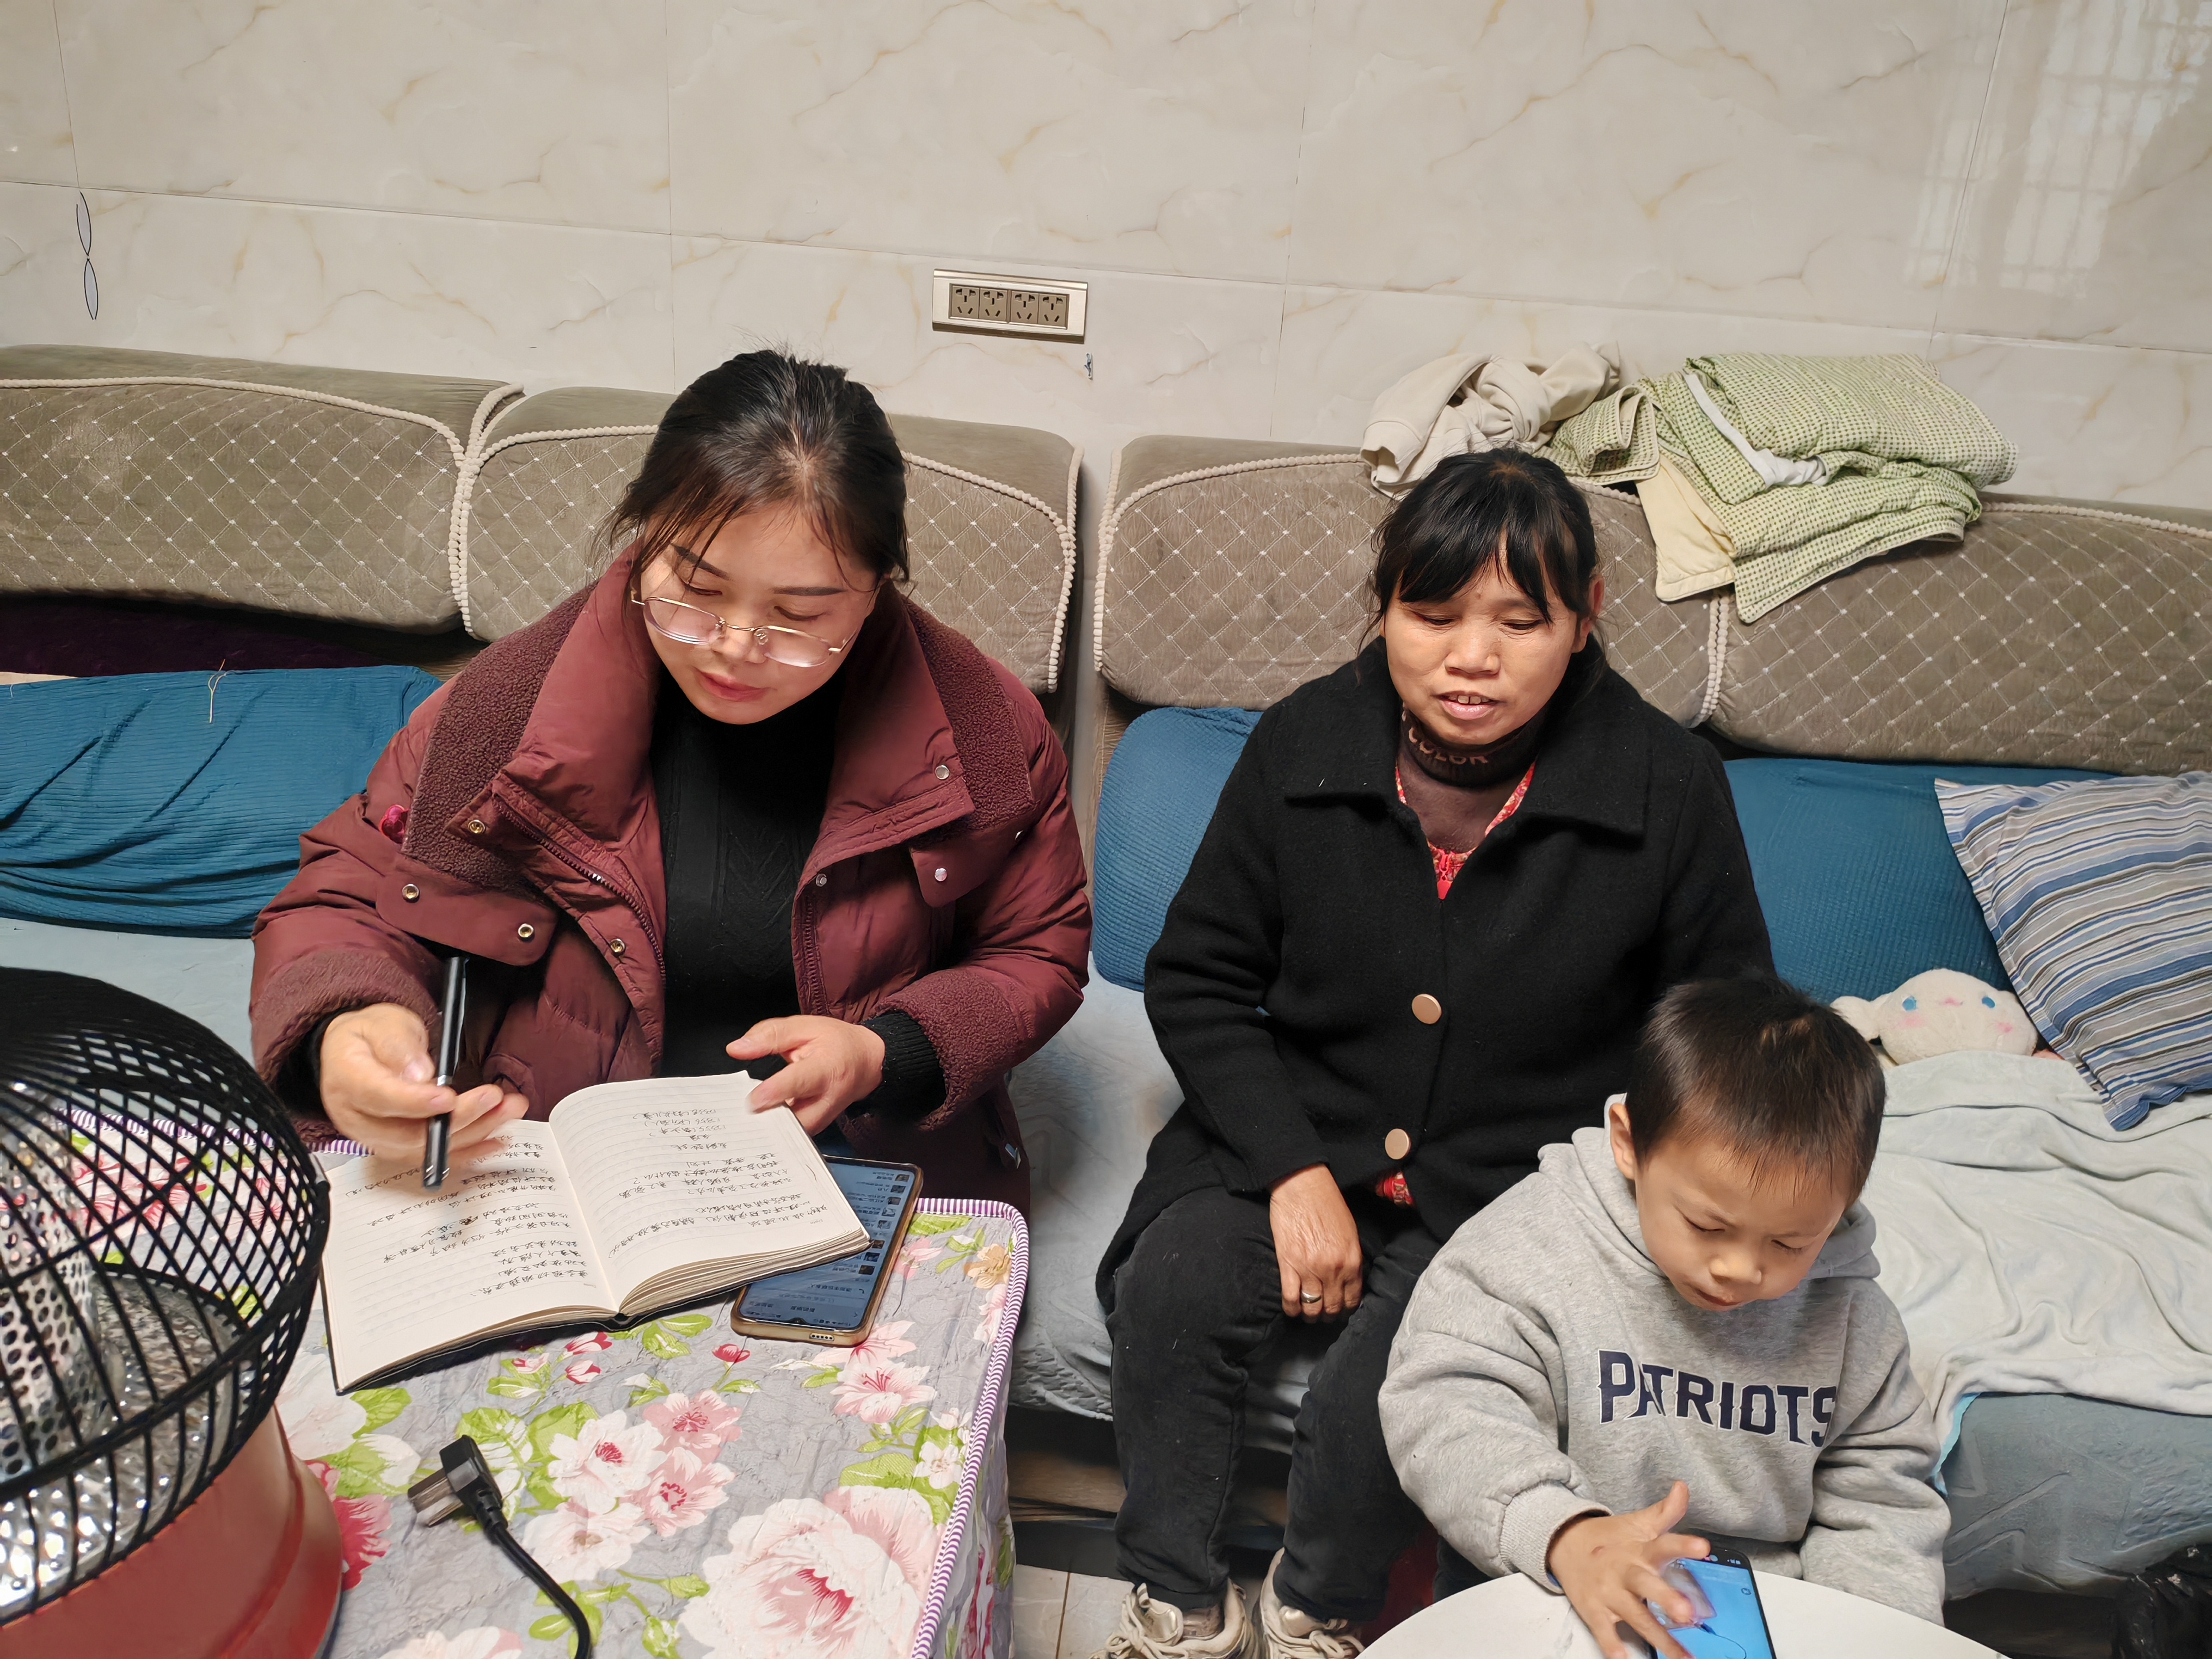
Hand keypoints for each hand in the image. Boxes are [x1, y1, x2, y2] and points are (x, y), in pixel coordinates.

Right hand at [318, 1003, 527, 1161]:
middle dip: (458, 1118)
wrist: (354, 1053)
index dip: (416, 1102)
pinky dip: (467, 1150)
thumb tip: (420, 1074)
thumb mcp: (383, 1024)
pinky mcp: (396, 1148)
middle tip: (493, 1097)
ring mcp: (377, 1139)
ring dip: (473, 1132)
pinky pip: (432, 1157)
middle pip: (408, 1133)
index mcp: (347, 1081)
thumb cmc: (370, 1036)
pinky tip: (495, 1140)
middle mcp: (358, 1119)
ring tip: (508, 1108)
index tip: (449, 1097)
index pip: (380, 1099)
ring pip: (426, 1148)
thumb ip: (399, 1046)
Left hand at [729, 1016, 885, 1135]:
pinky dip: (776, 1131)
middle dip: (769, 1121)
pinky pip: (794, 1136)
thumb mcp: (804, 1027)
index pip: (799, 1082)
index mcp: (825, 1068)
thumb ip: (769, 1035)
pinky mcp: (818, 1127)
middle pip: (797, 1120)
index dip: (774, 1092)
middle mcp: (827, 1098)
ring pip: (794, 1134)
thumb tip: (736, 1049)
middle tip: (742, 1117)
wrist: (866, 1062)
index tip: (752, 1101)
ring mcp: (824, 1117)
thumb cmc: (837, 1043)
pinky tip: (759, 1123)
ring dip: (770, 1130)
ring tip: (746, 1123)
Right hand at [1268, 1164, 1362, 1320]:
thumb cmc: (1327, 1205)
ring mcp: (1310, 1269)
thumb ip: (1351, 1260)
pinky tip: (1293, 1309)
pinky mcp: (1288, 1265)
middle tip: (1323, 1315)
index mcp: (1351, 1261)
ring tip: (1308, 1314)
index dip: (1346, 1310)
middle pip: (1332, 1307)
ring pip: (1312, 1307)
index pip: (1352, 1299)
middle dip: (1328, 1315)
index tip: (1340, 1310)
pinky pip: (1291, 1298)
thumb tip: (1350, 1282)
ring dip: (1311, 1315)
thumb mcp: (1350, 1233)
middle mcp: (1333, 1270)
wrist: (1303, 1186)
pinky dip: (1292, 1309)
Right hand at [1547, 1482, 1711, 1658]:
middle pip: (1646, 1584)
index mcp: (1639, 1549)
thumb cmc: (1610, 1539)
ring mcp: (1608, 1592)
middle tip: (1688, 1613)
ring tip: (1680, 1655)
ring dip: (1658, 1636)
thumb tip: (1684, 1487)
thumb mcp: (1638, 1524)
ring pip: (1635, 1616)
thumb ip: (1666, 1511)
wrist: (1565, 1543)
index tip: (1703, 1547)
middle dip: (1667, 1598)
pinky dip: (1613, 1647)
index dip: (1682, 1545)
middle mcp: (1624, 1571)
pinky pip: (1604, 1632)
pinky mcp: (1594, 1610)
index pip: (1663, 1543)